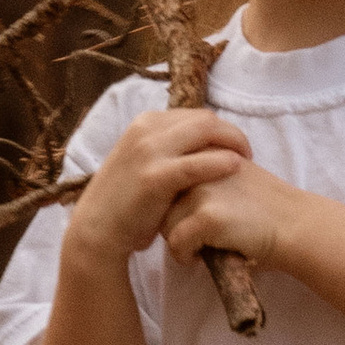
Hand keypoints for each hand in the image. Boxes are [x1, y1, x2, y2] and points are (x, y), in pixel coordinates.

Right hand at [64, 106, 251, 266]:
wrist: (97, 229)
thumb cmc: (125, 201)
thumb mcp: (143, 163)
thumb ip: (168, 150)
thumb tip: (201, 145)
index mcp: (145, 123)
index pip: (196, 115)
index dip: (220, 129)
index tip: (232, 147)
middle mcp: (146, 129)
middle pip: (205, 119)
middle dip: (232, 133)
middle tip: (247, 153)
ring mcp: (150, 151)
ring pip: (206, 131)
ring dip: (233, 142)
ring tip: (246, 162)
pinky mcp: (156, 177)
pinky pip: (199, 163)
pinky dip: (221, 162)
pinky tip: (236, 168)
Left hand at [160, 152, 306, 273]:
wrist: (295, 223)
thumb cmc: (263, 207)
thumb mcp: (232, 174)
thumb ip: (204, 173)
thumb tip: (167, 191)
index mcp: (205, 151)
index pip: (168, 176)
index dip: (173, 202)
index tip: (190, 217)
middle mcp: (201, 165)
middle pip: (161, 199)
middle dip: (172, 220)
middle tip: (195, 234)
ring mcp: (203, 190)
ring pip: (165, 222)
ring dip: (178, 239)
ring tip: (200, 245)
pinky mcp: (208, 216)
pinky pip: (177, 243)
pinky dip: (185, 256)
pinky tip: (201, 258)